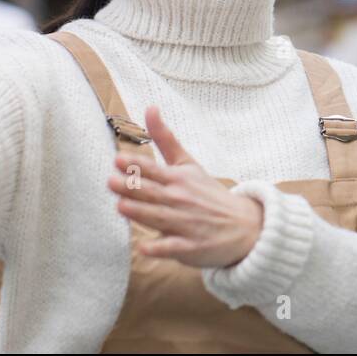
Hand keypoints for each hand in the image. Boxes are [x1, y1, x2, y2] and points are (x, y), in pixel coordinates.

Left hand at [107, 106, 264, 267]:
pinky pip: (173, 247)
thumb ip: (165, 139)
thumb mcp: (189, 164)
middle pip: (152, 193)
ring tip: (121, 206)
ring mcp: (186, 224)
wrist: (244, 225)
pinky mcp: (190, 247)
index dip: (136, 165)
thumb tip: (149, 108)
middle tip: (112, 181)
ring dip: (141, 213)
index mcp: (179, 179)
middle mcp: (181, 200)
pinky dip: (160, 248)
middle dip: (132, 188)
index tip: (119, 160)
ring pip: (159, 218)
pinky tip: (145, 247)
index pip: (154, 170)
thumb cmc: (208, 193)